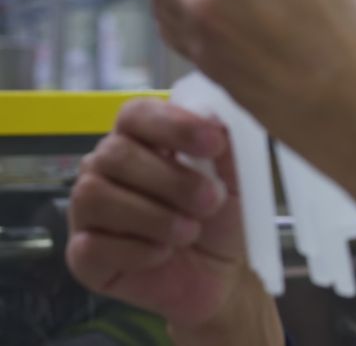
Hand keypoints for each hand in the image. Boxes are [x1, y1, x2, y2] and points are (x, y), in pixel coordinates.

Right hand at [65, 98, 282, 342]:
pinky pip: (91, 245)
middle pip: (114, 154)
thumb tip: (217, 115)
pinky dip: (137, 251)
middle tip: (211, 201)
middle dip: (172, 180)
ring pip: (93, 195)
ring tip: (189, 231)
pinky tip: (163, 253)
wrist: (224, 275)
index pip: (135, 114)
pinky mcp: (83, 256)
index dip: (172, 125)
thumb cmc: (225, 218)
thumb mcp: (238, 178)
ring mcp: (89, 212)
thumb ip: (228, 144)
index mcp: (142, 140)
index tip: (213, 144)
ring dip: (153, 216)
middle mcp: (106, 169)